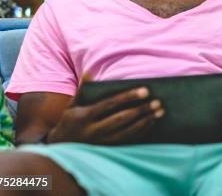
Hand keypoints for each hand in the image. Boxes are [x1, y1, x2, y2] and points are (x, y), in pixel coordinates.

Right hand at [47, 85, 164, 144]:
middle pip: (122, 119)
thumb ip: (82, 89)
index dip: (128, 97)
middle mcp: (93, 131)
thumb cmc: (70, 121)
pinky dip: (142, 131)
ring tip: (160, 112)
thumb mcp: (73, 105)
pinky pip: (128, 141)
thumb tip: (89, 72)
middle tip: (158, 102)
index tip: (145, 91)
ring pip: (128, 132)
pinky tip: (152, 122)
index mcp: (85, 116)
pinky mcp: (108, 150)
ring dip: (146, 121)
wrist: (61, 148)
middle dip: (141, 110)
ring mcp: (101, 143)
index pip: (110, 104)